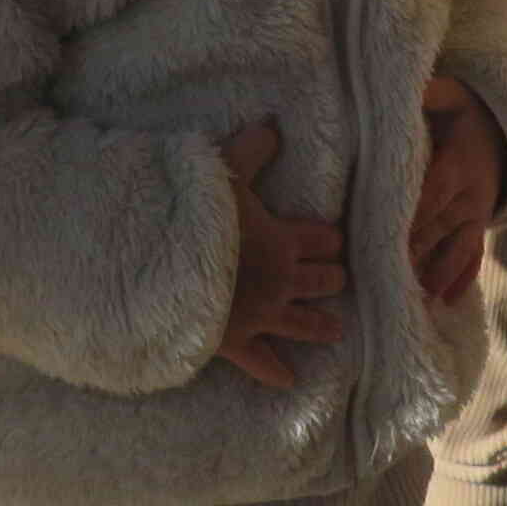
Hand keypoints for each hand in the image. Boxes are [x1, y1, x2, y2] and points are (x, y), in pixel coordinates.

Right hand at [215, 121, 346, 388]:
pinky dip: (277, 372)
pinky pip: (264, 363)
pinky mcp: (238, 343)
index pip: (324, 240)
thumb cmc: (199, 220)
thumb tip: (272, 125)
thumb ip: (252, 150)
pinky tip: (289, 380)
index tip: (335, 241)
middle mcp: (283, 281)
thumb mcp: (224, 173)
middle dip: (331, 278)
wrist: (169, 269)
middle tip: (337, 278)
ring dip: (322, 326)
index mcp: (285, 240)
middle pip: (323, 281)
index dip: (330, 239)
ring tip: (335, 329)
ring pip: (305, 324)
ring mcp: (263, 315)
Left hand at [408, 77, 506, 306]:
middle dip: (417, 250)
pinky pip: (474, 256)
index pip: (432, 194)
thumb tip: (409, 89)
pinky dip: (461, 278)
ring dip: (439, 273)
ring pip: (457, 248)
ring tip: (420, 297)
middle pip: (439, 226)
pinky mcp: (479, 228)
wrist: (504, 136)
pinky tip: (446, 301)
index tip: (391, 233)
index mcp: (457, 166)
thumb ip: (433, 93)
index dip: (414, 214)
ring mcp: (476, 216)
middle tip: (391, 273)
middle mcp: (470, 196)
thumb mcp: (454, 97)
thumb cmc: (467, 116)